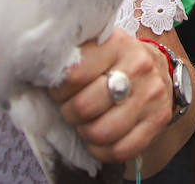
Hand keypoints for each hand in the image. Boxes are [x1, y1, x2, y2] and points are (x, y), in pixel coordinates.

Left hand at [50, 28, 173, 165]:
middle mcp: (138, 67)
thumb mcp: (98, 46)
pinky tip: (100, 138)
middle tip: (71, 107)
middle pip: (84, 107)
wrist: (158, 71)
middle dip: (69, 112)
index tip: (59, 89)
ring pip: (100, 132)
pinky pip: (119, 150)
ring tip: (86, 121)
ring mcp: (151, 95)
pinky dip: (101, 150)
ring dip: (84, 132)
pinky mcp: (158, 120)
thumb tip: (37, 69)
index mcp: (118, 43)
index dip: (58, 88)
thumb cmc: (117, 61)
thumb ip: (74, 54)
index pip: (73, 74)